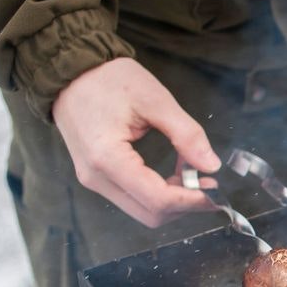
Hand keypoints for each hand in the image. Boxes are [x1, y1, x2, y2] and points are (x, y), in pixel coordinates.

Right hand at [53, 58, 220, 227]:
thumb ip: (186, 134)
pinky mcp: (96, 177)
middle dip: (184, 205)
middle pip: (150, 215)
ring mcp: (93, 180)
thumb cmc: (109, 80)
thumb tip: (212, 166)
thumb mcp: (155, 100)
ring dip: (172, 200)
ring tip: (192, 176)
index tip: (215, 189)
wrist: (70, 71)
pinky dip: (158, 193)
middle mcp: (96, 178)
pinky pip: (133, 198)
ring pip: (142, 210)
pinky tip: (174, 174)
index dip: (192, 200)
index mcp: (107, 158)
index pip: (157, 200)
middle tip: (208, 184)